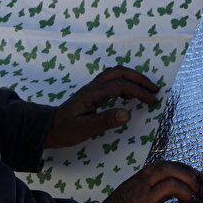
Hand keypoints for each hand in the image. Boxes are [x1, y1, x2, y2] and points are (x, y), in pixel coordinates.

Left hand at [44, 66, 158, 147]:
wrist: (48, 128)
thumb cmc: (65, 130)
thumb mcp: (85, 129)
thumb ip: (105, 121)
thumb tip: (127, 113)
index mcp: (92, 94)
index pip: (120, 86)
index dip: (138, 91)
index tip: (152, 101)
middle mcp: (93, 87)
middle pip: (119, 72)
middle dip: (139, 78)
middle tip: (154, 90)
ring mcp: (92, 88)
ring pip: (115, 74)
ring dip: (132, 78)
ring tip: (146, 91)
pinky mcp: (92, 93)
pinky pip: (111, 81)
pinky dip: (125, 83)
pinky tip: (130, 96)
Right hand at [105, 160, 200, 202]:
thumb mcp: (127, 194)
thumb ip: (141, 189)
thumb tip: (160, 188)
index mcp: (136, 180)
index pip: (161, 164)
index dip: (180, 168)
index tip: (192, 176)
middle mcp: (140, 186)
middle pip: (168, 169)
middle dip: (187, 177)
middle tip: (196, 190)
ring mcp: (143, 201)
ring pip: (172, 186)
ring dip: (187, 194)